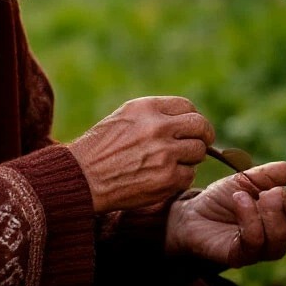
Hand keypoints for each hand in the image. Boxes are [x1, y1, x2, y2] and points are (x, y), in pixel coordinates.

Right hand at [69, 97, 213, 212]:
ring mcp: (164, 153)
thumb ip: (155, 115)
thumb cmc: (100, 148)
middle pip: (200, 126)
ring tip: (170, 163)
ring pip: (198, 152)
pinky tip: (161, 178)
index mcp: (147, 108)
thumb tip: (185, 120)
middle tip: (198, 144)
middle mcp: (158, 127)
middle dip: (203, 135)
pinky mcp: (167, 178)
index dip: (191, 118)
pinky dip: (179, 178)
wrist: (82, 178)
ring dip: (189, 159)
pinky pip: (188, 175)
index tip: (190, 128)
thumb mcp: (124, 118)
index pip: (187, 106)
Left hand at [164, 161, 285, 267]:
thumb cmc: (222, 200)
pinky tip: (239, 201)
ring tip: (244, 195)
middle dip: (283, 208)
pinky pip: (253, 245)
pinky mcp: (238, 256)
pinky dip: (249, 220)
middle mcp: (273, 239)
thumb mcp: (245, 181)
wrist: (192, 213)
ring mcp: (257, 250)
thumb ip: (266, 176)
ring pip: (277, 243)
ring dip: (266, 215)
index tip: (275, 188)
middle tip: (266, 192)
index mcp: (280, 220)